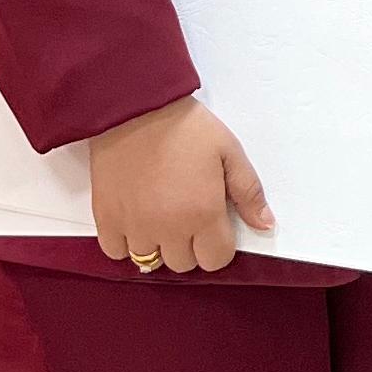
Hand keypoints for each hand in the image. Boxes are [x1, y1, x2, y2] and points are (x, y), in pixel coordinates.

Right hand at [90, 95, 270, 273]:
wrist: (137, 107)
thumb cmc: (187, 127)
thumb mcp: (229, 152)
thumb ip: (249, 192)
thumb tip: (265, 225)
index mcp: (203, 213)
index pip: (216, 260)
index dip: (219, 245)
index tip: (213, 225)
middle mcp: (169, 229)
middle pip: (184, 264)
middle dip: (190, 245)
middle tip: (186, 215)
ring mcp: (135, 226)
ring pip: (151, 261)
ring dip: (159, 245)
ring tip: (160, 215)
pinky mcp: (106, 218)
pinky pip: (117, 252)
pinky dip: (126, 242)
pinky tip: (135, 219)